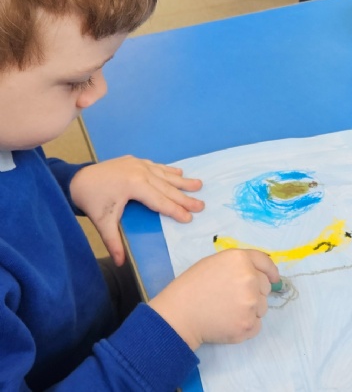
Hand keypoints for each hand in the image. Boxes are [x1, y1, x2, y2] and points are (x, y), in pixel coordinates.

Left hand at [70, 156, 203, 264]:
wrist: (76, 179)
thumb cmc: (92, 201)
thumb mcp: (103, 222)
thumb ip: (114, 242)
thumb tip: (120, 264)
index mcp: (135, 186)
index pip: (160, 201)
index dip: (175, 211)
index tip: (189, 219)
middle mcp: (141, 172)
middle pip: (167, 188)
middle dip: (185, 198)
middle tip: (201, 205)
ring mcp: (139, 164)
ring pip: (165, 175)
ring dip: (182, 181)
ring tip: (199, 184)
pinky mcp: (135, 161)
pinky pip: (157, 166)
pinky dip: (169, 171)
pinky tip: (179, 172)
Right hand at [149, 249, 279, 350]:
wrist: (180, 313)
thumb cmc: (193, 285)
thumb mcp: (215, 262)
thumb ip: (240, 265)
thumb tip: (262, 276)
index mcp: (240, 259)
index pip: (265, 263)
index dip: (271, 271)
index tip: (275, 279)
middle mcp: (250, 279)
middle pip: (265, 286)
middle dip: (255, 291)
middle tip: (233, 297)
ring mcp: (251, 303)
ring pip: (262, 306)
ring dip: (251, 308)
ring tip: (227, 309)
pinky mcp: (248, 325)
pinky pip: (257, 324)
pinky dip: (246, 324)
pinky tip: (229, 321)